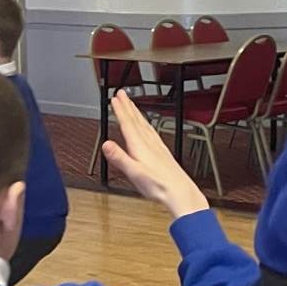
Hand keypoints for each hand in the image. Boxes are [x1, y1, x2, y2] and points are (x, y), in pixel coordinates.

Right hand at [103, 91, 207, 220]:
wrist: (180, 192)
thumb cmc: (159, 186)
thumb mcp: (134, 173)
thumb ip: (119, 158)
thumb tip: (106, 144)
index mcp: (140, 147)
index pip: (128, 124)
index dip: (120, 110)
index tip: (114, 98)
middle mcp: (149, 143)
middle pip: (136, 120)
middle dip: (128, 106)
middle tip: (122, 93)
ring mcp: (157, 147)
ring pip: (144, 124)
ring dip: (137, 113)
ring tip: (132, 104)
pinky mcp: (163, 152)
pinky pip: (152, 132)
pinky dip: (146, 125)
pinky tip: (147, 127)